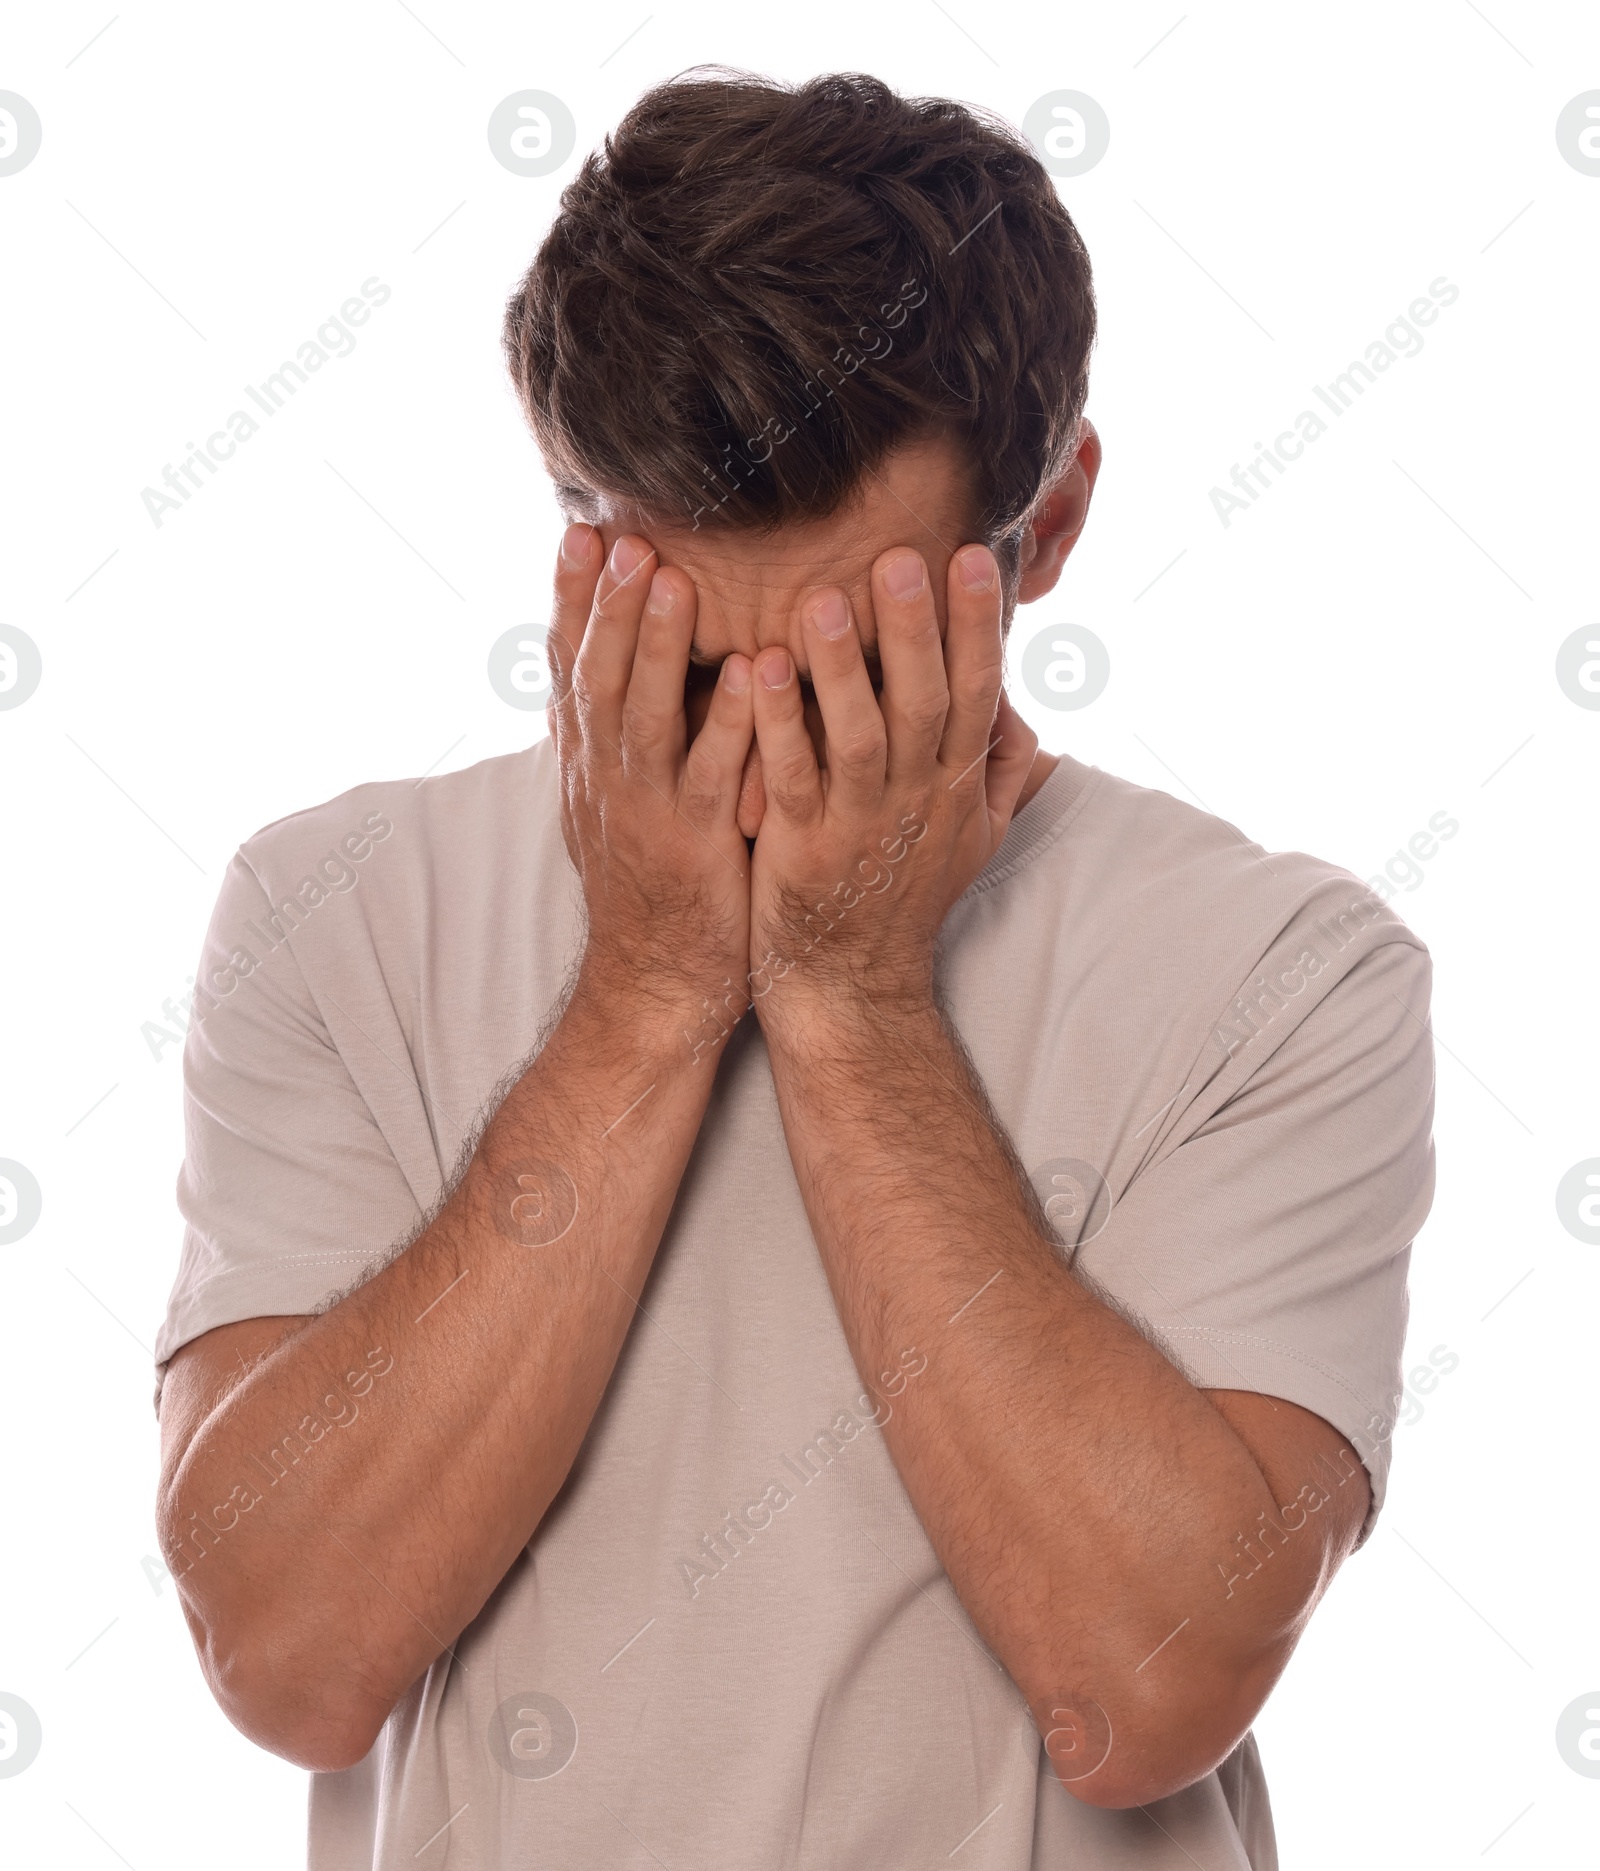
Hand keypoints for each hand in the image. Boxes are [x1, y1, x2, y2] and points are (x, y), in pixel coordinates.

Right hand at [547, 524, 754, 1024]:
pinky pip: (711, 776)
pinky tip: (744, 676)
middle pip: (598, 676)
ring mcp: (649, 811)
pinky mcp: (696, 846)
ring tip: (671, 581)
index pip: (570, 665)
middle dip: (607, 604)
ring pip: (643, 718)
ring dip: (654, 648)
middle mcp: (608, 777)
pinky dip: (725, 724)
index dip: (570, 599)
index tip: (580, 530)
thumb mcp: (612, 798)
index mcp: (591, 760)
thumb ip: (611, 730)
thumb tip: (596, 658)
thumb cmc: (651, 880)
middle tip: (622, 536)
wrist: (657, 980)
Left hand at [745, 541, 1036, 1023]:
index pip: (976, 692)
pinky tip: (758, 669)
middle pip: (923, 704)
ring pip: (858, 737)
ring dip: (842, 669)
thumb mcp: (973, 838)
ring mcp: (858, 825)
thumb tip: (1017, 704)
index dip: (976, 626)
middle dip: (916, 630)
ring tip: (823, 600)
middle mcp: (915, 800)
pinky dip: (777, 724)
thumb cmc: (905, 894)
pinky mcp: (801, 847)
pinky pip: (791, 777)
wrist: (850, 983)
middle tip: (902, 557)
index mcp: (954, 785)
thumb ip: (997, 769)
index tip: (974, 556)